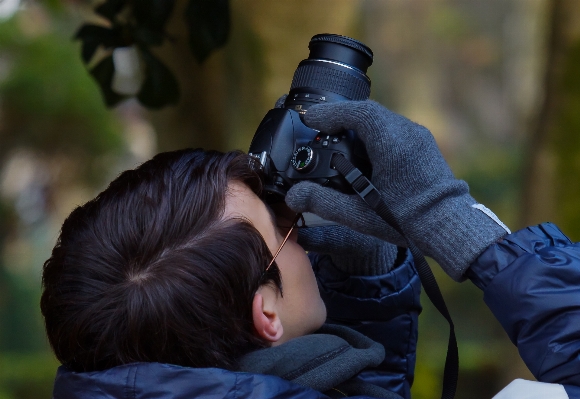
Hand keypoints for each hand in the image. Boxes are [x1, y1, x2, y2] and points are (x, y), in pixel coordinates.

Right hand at [285, 100, 508, 280]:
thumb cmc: (408, 221)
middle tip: (317, 129)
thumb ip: (323, 202)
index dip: (330, 113)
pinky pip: (392, 129)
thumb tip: (294, 196)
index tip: (309, 119)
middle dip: (340, 118)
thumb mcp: (359, 214)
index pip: (356, 113)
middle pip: (367, 112)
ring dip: (356, 125)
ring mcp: (417, 136)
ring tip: (336, 140)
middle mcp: (406, 132)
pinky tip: (362, 153)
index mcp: (391, 142)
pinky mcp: (422, 144)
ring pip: (380, 119)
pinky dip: (372, 134)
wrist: (450, 227)